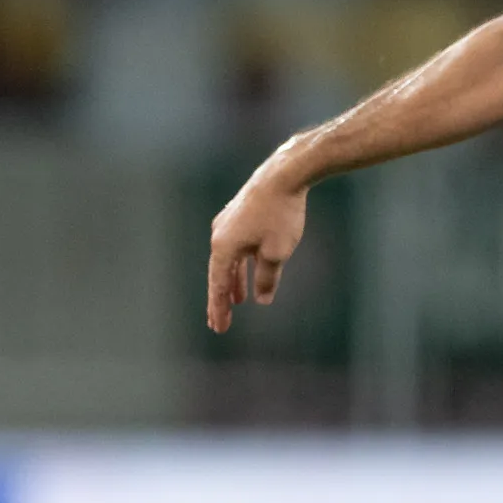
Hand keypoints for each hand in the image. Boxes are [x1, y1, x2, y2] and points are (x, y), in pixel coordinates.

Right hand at [206, 164, 307, 332]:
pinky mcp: (240, 213)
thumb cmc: (280, 215)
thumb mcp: (276, 254)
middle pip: (219, 273)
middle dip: (222, 298)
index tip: (219, 327)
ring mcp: (228, 222)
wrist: (284, 175)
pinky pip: (238, 245)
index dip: (219, 308)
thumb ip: (266, 279)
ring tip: (239, 300)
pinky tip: (250, 267)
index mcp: (223, 247)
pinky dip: (242, 261)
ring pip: (230, 259)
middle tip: (220, 321)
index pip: (218, 285)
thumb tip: (261, 299)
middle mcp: (219, 235)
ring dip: (234, 280)